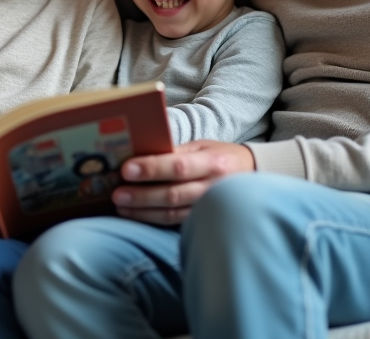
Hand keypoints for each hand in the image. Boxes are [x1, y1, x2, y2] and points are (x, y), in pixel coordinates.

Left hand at [112, 141, 254, 225]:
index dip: (152, 168)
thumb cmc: (220, 156)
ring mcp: (209, 208)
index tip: (127, 169)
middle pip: (173, 194)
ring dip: (143, 211)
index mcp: (212, 162)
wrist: (253, 175)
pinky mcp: (204, 220)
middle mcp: (213, 187)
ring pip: (172, 213)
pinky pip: (175, 223)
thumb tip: (140, 153)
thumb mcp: (201, 146)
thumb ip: (174, 151)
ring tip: (120, 207)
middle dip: (142, 195)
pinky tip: (136, 215)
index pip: (179, 166)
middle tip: (117, 194)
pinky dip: (153, 219)